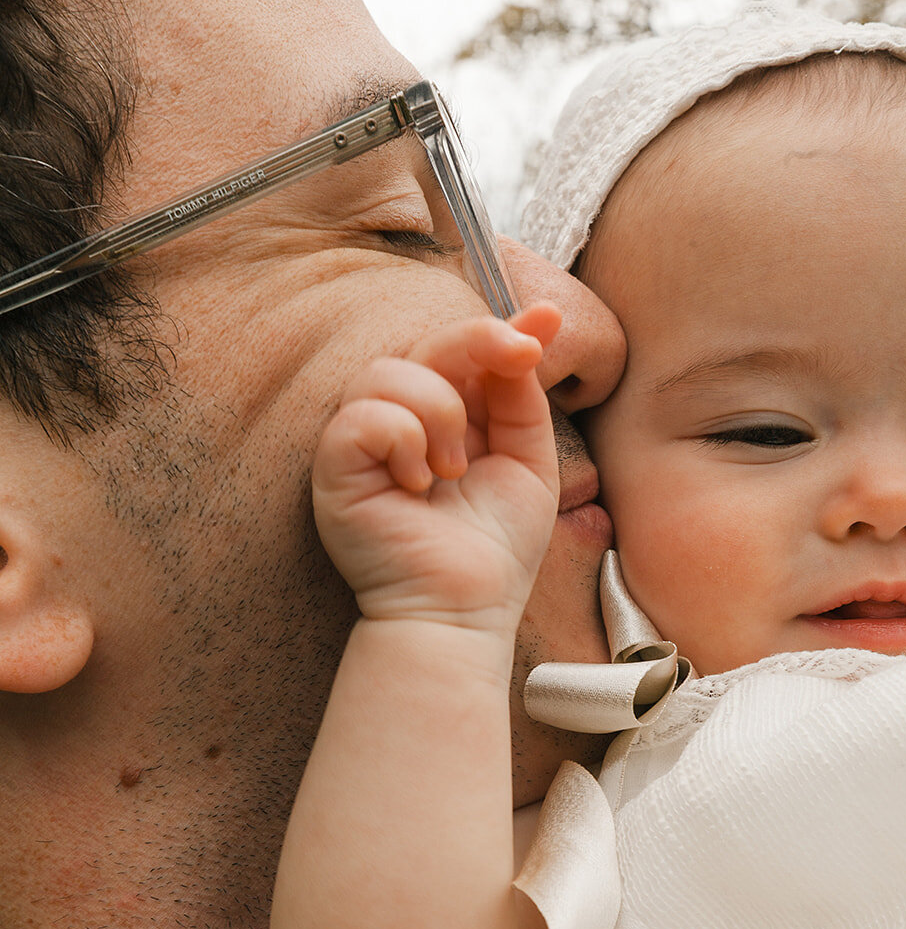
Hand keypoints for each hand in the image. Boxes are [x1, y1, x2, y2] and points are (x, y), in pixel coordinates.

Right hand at [314, 304, 561, 641]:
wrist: (464, 609)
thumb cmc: (494, 549)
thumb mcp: (529, 462)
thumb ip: (522, 398)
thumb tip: (528, 330)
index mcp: (445, 415)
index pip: (461, 352)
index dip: (499, 327)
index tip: (546, 319)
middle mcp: (399, 420)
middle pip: (425, 345)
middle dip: (477, 342)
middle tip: (520, 355)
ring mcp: (363, 442)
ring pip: (389, 372)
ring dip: (439, 412)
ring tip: (453, 470)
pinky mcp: (335, 467)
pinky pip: (362, 416)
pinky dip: (402, 439)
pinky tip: (418, 484)